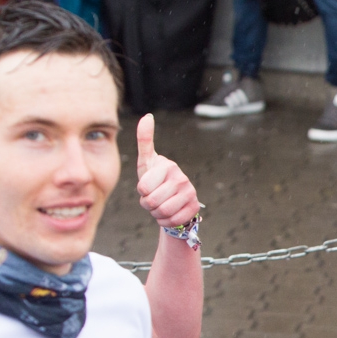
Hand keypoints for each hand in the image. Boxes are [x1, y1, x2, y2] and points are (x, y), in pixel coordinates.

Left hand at [136, 114, 200, 228]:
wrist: (173, 201)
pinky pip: (172, 220)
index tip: (148, 186)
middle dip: (148, 205)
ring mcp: (190, 192)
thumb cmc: (155, 180)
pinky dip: (166, 221)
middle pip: (151, 201)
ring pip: (162, 212)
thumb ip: (144, 140)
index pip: (143, 187)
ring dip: (157, 213)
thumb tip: (147, 116)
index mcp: (167, 165)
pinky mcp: (194, 207)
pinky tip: (171, 213)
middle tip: (154, 198)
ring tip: (162, 205)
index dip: (141, 192)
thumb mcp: (146, 163)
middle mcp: (181, 177)